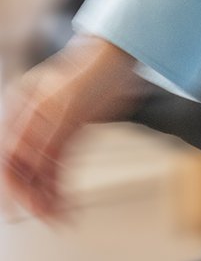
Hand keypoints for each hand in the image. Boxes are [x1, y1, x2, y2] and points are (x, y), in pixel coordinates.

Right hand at [1, 36, 145, 220]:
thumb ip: (46, 132)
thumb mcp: (66, 102)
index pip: (9, 156)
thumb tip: (29, 162)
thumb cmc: (93, 68)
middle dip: (34, 195)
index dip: (15, 186)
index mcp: (21, 109)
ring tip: (61, 216)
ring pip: (41, 170)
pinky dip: (60, 184)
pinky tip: (66, 202)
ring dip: (48, 195)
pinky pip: (58, 165)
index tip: (27, 208)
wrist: (117, 56)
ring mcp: (49, 128)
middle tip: (49, 216)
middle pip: (23, 166)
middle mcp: (30, 121)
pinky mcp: (69, 133)